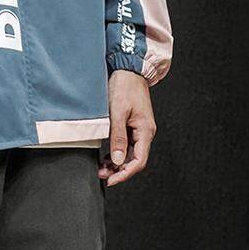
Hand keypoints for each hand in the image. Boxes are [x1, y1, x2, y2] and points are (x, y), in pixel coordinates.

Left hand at [98, 70, 156, 186]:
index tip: (111, 180)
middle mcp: (145, 132)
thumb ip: (118, 137)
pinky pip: (127, 144)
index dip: (125, 174)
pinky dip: (118, 152)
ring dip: (117, 162)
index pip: (139, 161)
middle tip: (102, 175)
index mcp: (145, 131)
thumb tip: (118, 160)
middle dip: (119, 170)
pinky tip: (107, 156)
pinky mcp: (133, 124)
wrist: (128, 69)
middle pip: (135, 159)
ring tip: (102, 167)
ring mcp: (139, 128)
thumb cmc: (124, 86)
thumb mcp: (117, 112)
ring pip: (131, 153)